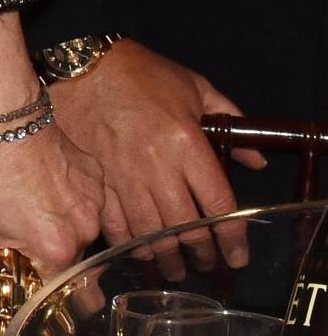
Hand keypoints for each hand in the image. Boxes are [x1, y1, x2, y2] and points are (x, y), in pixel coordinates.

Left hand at [0, 123, 104, 277]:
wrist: (4, 128)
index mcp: (57, 249)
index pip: (62, 285)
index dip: (48, 283)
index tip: (41, 279)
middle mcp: (85, 229)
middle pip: (76, 255)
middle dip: (56, 249)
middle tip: (32, 233)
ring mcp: (96, 201)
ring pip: (85, 225)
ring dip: (67, 222)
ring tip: (39, 204)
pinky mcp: (98, 176)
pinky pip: (91, 198)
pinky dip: (75, 197)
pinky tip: (52, 185)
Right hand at [50, 41, 265, 276]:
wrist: (82, 66)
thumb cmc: (142, 74)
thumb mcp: (195, 87)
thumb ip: (230, 120)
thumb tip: (253, 160)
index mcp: (185, 143)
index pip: (217, 203)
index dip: (232, 237)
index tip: (237, 255)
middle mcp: (156, 166)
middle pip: (186, 226)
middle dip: (201, 254)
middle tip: (208, 266)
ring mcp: (122, 176)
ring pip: (149, 231)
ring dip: (166, 256)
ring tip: (175, 269)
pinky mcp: (96, 178)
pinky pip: (113, 221)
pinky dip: (128, 243)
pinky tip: (139, 253)